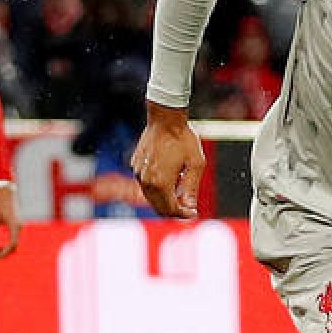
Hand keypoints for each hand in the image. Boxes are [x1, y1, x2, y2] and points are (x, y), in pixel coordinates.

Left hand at [0, 183, 21, 258]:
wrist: (5, 191)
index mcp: (14, 225)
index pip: (12, 245)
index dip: (4, 253)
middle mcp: (19, 226)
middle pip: (15, 245)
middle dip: (5, 252)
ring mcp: (20, 225)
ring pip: (15, 242)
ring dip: (6, 248)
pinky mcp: (18, 224)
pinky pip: (15, 237)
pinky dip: (8, 242)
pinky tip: (0, 243)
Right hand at [131, 101, 205, 217]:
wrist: (165, 118)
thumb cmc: (184, 139)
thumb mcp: (196, 164)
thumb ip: (192, 188)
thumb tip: (190, 207)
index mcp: (161, 183)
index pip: (171, 209)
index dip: (183, 214)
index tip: (194, 213)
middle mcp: (146, 181)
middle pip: (159, 207)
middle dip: (174, 211)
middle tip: (187, 209)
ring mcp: (138, 173)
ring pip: (150, 198)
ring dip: (165, 201)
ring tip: (180, 193)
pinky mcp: (135, 165)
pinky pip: (146, 185)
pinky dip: (157, 190)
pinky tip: (169, 181)